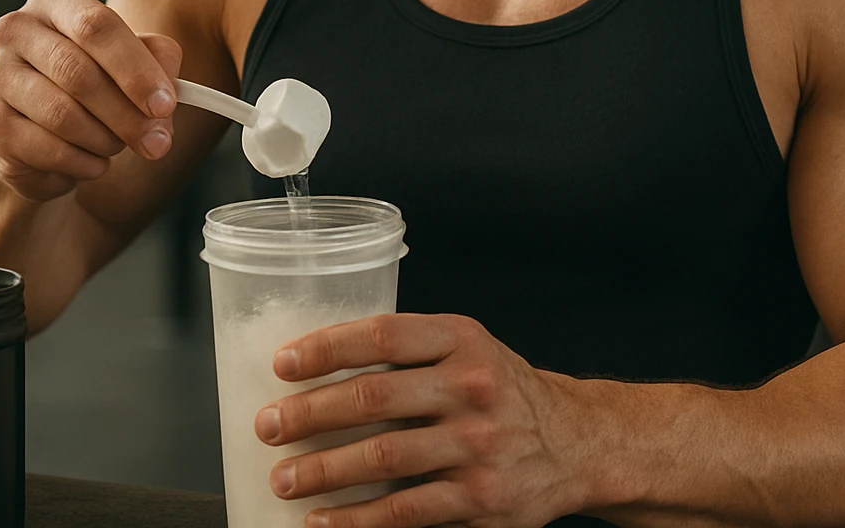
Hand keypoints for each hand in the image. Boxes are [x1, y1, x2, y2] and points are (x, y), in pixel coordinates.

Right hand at [0, 0, 181, 200]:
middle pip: (79, 74)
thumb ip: (159, 65)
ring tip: (119, 144)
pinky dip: (84, 163)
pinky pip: (49, 150)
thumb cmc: (102, 77)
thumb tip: (164, 101)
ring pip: (63, 116)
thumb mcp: (138, 58)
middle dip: (128, 116)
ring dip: (106, 140)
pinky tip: (93, 159)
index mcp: (55, 0)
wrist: (49, 123)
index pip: (97, 26)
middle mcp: (16, 30)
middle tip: (158, 143)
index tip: (165, 105)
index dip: (135, 69)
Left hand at [256, 313, 593, 527]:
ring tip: (283, 477)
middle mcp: (473, 388)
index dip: (327, 347)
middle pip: (374, 396)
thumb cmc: (504, 392)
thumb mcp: (469, 350)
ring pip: (383, 457)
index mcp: (462, 341)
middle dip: (309, 414)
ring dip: (322, 470)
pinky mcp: (479, 500)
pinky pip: (405, 512)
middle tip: (269, 426)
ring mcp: (477, 447)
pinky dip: (356, 519)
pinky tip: (322, 520)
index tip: (283, 363)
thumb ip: (409, 352)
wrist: (575, 443)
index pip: (383, 334)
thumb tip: (317, 368)